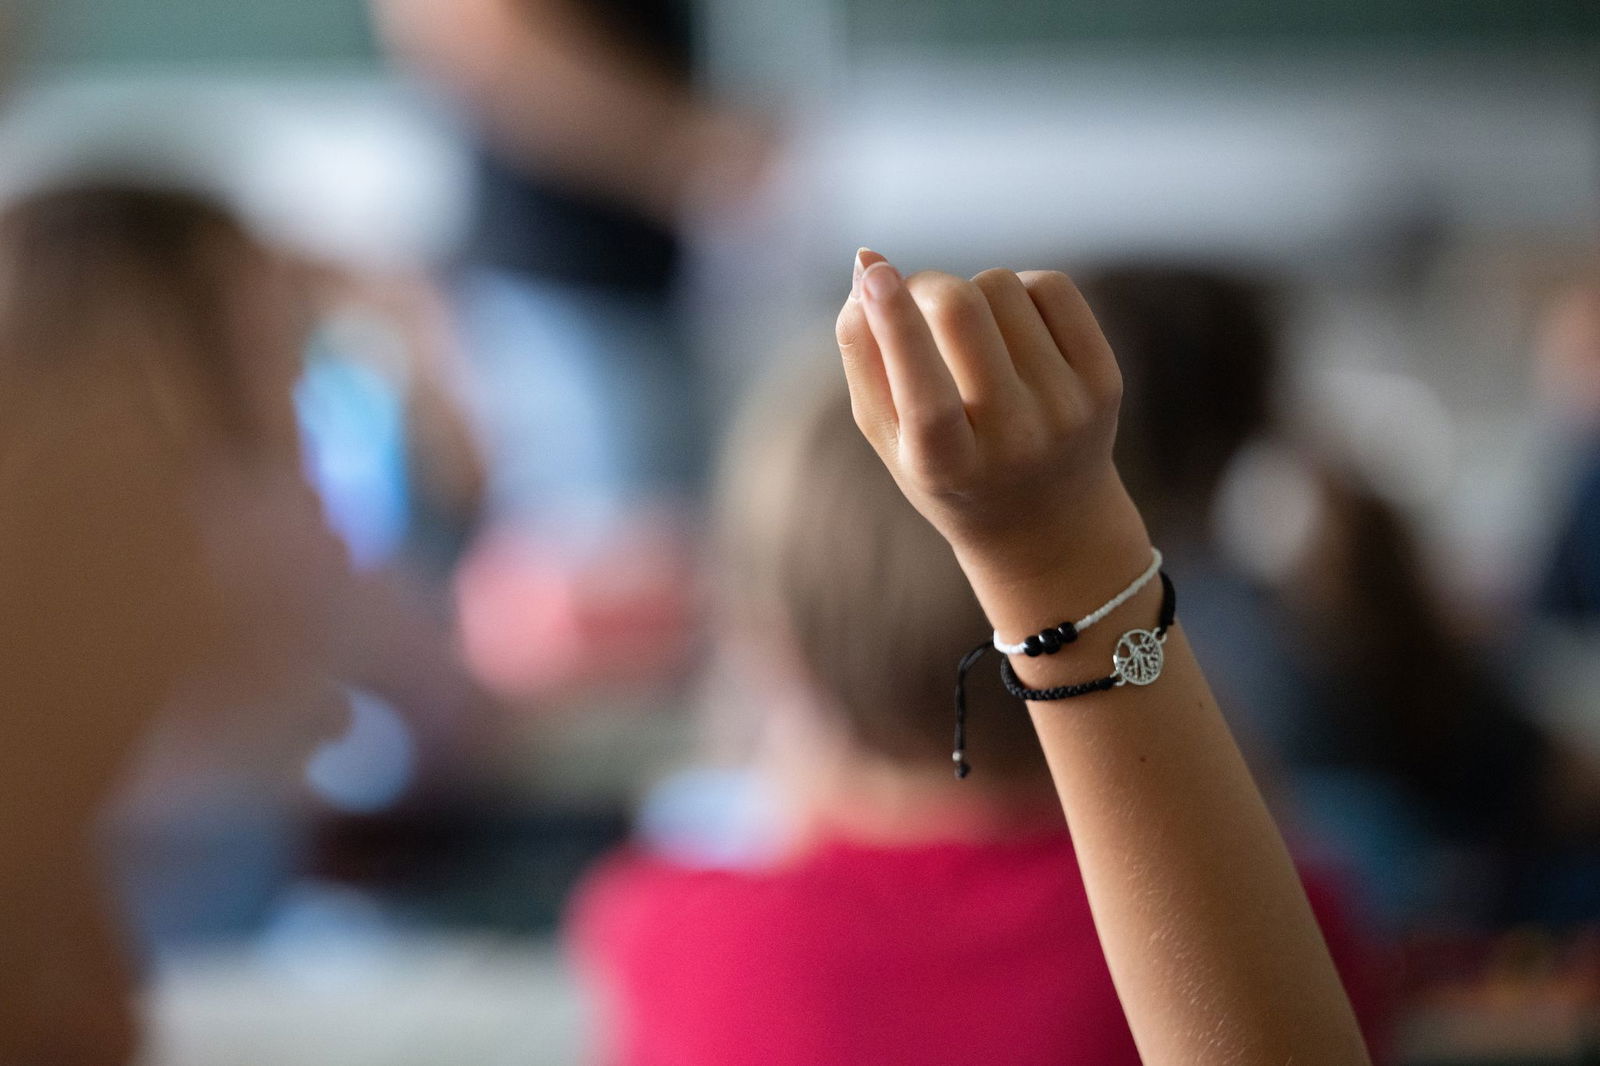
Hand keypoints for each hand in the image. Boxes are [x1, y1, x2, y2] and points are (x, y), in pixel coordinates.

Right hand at [835, 250, 1150, 619]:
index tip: (876, 275)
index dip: (896, 326)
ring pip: (1003, 286)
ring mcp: (1068, 409)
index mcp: (950, 468)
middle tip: (913, 299)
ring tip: (970, 336)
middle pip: (963, 312)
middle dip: (926, 286)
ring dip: (972, 292)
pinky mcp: (1105, 380)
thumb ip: (863, 356)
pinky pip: (1051, 287)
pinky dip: (1019, 290)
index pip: (925, 393)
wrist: (1047, 523)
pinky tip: (1011, 329)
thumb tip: (867, 264)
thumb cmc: (947, 470)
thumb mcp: (890, 436)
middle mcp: (1017, 440)